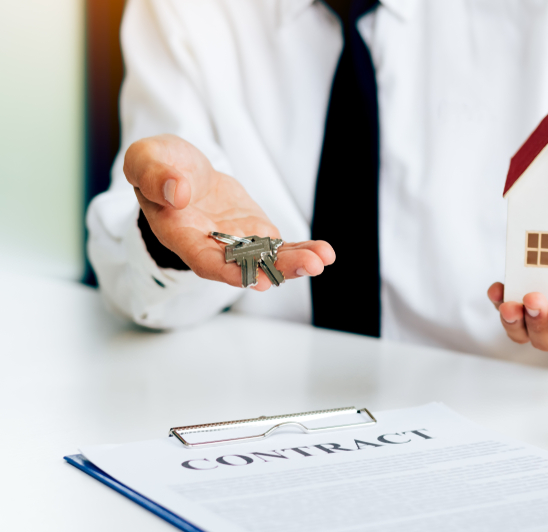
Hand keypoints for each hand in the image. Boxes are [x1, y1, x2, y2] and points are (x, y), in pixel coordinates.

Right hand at [123, 134, 334, 290]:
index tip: (257, 278)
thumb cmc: (158, 166)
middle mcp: (212, 246)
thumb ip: (156, 176)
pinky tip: (325, 253)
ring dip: (296, 261)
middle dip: (278, 268)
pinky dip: (302, 249)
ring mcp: (237, 242)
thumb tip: (178, 192)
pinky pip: (280, 247)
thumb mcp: (146, 160)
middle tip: (308, 267)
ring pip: (268, 259)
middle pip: (245, 266)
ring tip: (322, 259)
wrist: (180, 169)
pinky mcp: (256, 233)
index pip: (205, 260)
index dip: (230, 271)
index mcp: (180, 234)